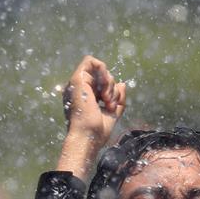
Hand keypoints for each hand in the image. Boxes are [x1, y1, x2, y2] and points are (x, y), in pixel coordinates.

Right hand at [56, 56, 126, 179]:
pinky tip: (105, 86)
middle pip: (103, 77)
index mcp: (86, 97)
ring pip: (99, 70)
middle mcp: (80, 89)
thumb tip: (122, 84)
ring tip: (107, 100)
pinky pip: (90, 61)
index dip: (112, 91)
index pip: (103, 85)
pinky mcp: (77, 79)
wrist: (88, 137)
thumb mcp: (113, 113)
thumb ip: (118, 99)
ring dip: (109, 83)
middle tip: (110, 104)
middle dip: (112, 89)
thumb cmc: (97, 131)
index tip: (112, 106)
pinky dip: (102, 70)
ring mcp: (77, 84)